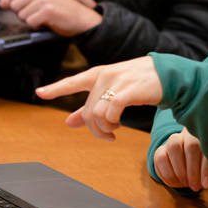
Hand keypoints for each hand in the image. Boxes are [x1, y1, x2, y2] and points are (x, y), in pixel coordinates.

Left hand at [0, 0, 101, 36]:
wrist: (84, 18)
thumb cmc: (64, 10)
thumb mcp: (43, 1)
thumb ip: (22, 0)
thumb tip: (2, 2)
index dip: (20, 6)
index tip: (31, 9)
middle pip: (16, 6)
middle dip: (26, 14)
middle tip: (41, 14)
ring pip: (23, 16)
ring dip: (33, 21)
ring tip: (47, 18)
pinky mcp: (48, 9)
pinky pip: (31, 23)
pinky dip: (39, 26)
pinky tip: (49, 22)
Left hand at [36, 57, 162, 140]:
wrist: (168, 75)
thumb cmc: (140, 83)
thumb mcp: (114, 90)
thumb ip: (92, 104)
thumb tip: (68, 122)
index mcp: (99, 73)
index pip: (73, 81)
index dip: (56, 88)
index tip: (40, 93)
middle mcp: (105, 76)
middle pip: (87, 110)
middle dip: (94, 128)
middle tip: (108, 134)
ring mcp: (116, 82)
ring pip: (96, 114)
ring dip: (103, 128)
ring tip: (114, 129)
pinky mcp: (127, 91)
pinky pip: (110, 113)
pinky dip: (111, 124)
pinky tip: (118, 126)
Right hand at [153, 127, 207, 191]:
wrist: (199, 168)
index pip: (207, 146)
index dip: (206, 167)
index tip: (207, 184)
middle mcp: (191, 133)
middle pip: (191, 145)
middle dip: (193, 170)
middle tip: (196, 186)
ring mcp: (175, 140)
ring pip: (173, 146)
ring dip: (179, 169)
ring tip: (185, 183)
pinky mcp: (162, 150)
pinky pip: (159, 156)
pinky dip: (166, 172)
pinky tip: (174, 182)